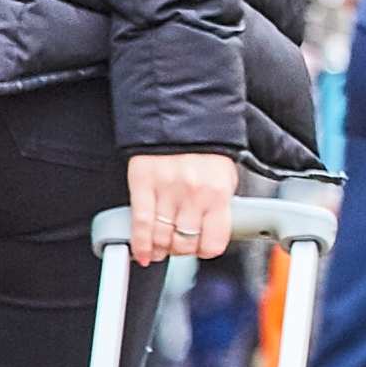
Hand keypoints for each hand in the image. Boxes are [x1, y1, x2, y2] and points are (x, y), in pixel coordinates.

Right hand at [124, 150, 237, 266]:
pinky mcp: (142, 184)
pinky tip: (142, 253)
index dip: (205, 250)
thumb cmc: (205, 146)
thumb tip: (212, 229)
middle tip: (177, 246)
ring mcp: (166, 191)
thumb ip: (220, 204)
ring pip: (161, 237)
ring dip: (160, 249)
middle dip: (180, 250)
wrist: (180, 114)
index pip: (213, 242)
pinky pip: (141, 223)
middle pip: (184, 243)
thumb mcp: (225, 176)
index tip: (200, 248)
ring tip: (159, 250)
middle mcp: (193, 195)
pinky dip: (140, 244)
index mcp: (218, 193)